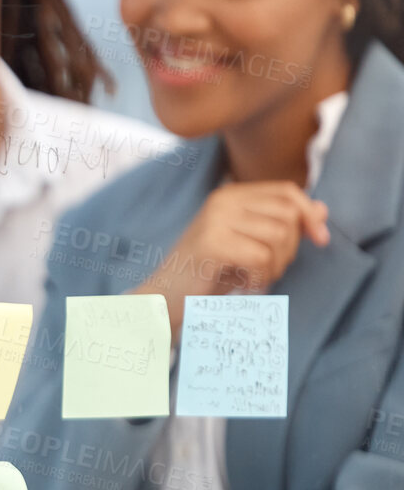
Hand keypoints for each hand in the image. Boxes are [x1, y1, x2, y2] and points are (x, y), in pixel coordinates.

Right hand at [140, 182, 328, 336]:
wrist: (166, 297)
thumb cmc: (210, 273)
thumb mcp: (251, 244)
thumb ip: (282, 224)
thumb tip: (322, 209)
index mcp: (230, 195)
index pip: (287, 192)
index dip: (310, 215)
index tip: (320, 240)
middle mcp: (222, 200)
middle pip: (288, 215)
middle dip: (290, 248)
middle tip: (267, 268)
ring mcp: (215, 220)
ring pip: (279, 236)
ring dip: (275, 266)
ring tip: (253, 277)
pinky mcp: (212, 244)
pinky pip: (262, 257)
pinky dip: (260, 278)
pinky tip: (242, 285)